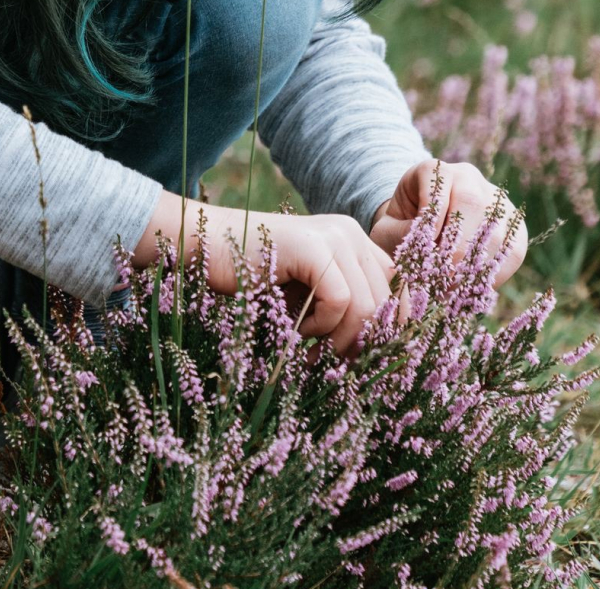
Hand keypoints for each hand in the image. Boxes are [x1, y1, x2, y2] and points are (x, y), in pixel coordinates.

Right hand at [135, 193, 393, 354]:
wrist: (203, 245)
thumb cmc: (249, 276)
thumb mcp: (302, 293)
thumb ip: (337, 306)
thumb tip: (372, 349)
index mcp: (352, 241)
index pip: (396, 286)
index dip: (390, 326)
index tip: (369, 359)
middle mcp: (350, 233)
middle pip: (386, 299)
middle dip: (366, 341)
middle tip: (337, 365)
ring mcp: (334, 236)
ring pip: (366, 305)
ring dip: (339, 338)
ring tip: (311, 351)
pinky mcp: (313, 248)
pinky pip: (340, 301)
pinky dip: (320, 326)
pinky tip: (296, 329)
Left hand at [369, 160, 527, 286]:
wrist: (416, 230)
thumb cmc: (398, 228)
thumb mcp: (386, 229)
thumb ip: (400, 235)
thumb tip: (424, 250)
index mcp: (435, 171)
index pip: (439, 187)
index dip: (433, 219)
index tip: (423, 248)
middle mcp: (470, 178)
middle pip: (473, 204)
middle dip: (456, 246)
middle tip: (439, 278)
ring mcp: (496, 201)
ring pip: (496, 230)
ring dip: (473, 265)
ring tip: (450, 290)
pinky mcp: (513, 227)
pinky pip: (512, 252)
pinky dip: (491, 275)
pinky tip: (469, 291)